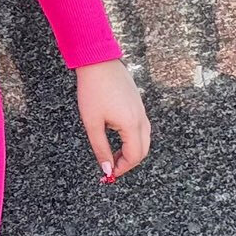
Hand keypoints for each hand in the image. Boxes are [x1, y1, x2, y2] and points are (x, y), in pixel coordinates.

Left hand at [75, 59, 150, 182]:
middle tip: (112, 167)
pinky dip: (132, 138)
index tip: (109, 173)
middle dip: (129, 162)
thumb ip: (101, 148)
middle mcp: (141, 118)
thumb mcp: (92, 123)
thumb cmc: (93, 90)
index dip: (123, 168)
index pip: (135, 156)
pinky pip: (141, 127)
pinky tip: (117, 137)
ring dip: (131, 150)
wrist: (98, 62)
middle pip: (143, 150)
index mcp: (131, 124)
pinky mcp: (137, 103)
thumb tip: (107, 169)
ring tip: (112, 154)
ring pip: (143, 138)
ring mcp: (141, 109)